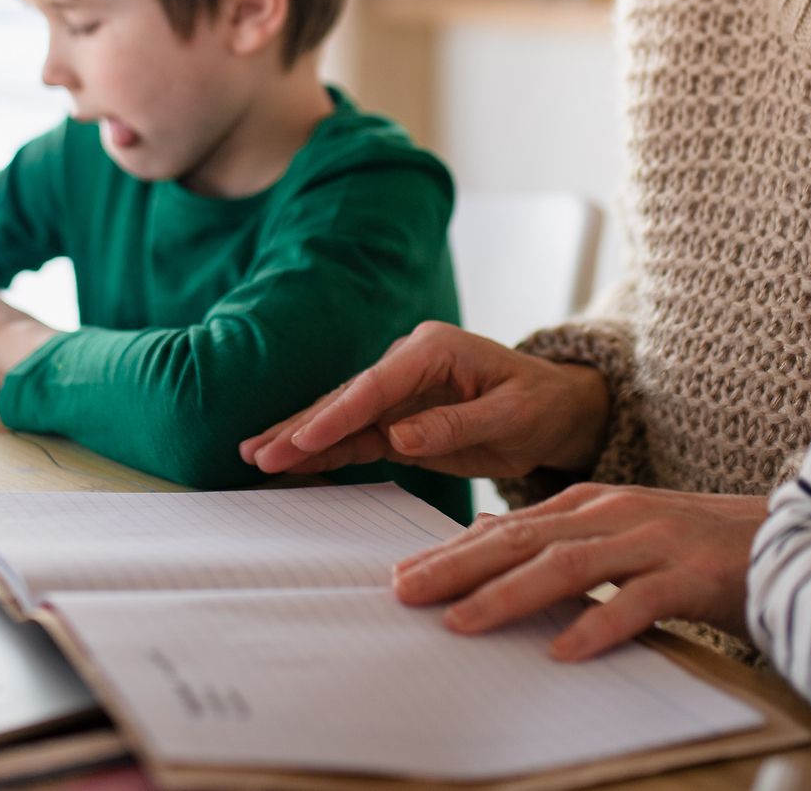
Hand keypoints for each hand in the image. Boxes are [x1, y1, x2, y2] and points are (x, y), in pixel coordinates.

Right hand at [239, 321, 610, 480]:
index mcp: (433, 350)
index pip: (376, 385)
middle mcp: (408, 363)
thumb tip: (399, 438)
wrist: (554, 409)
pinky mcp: (398, 419)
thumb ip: (454, 425)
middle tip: (258, 451)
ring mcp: (399, 391)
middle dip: (301, 426)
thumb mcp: (511, 416)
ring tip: (255, 455)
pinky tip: (289, 460)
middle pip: (346, 397)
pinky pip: (355, 436)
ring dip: (300, 437)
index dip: (337, 415)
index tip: (302, 440)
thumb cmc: (540, 405)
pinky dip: (323, 449)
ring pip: (341, 416)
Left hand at [391, 483, 765, 655]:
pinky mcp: (693, 576)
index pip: (511, 527)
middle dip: (460, 567)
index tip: (405, 575)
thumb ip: (560, 533)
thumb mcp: (623, 529)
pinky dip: (598, 624)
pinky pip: (639, 602)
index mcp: (597, 503)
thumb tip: (488, 532)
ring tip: (462, 622)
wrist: (796, 540)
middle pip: (525, 540)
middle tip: (406, 593)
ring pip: (569, 566)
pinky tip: (564, 650)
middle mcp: (618, 514)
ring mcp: (655, 542)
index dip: (455, 550)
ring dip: (510, 595)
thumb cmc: (701, 547)